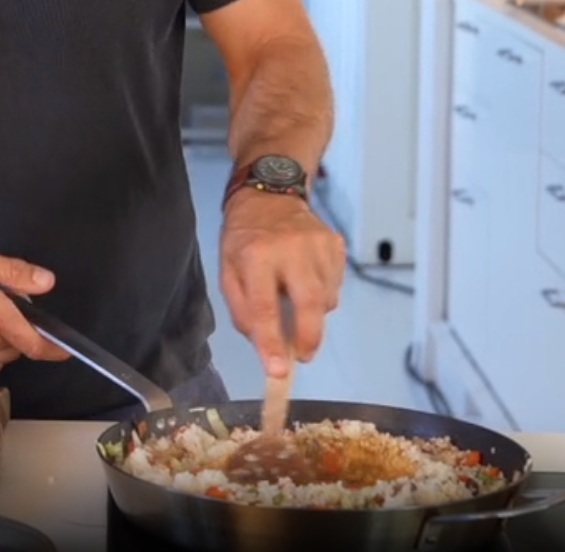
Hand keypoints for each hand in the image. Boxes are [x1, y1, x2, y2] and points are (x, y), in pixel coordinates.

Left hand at [219, 190, 344, 378]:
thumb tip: (265, 345)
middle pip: (309, 302)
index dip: (272, 342)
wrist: (270, 194)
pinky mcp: (336, 244)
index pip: (265, 306)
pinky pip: (335, 284)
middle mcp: (291, 248)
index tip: (278, 371)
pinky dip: (324, 295)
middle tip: (303, 355)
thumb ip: (243, 309)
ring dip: (314, 313)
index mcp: (256, 255)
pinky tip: (307, 282)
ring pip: (326, 297)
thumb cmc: (244, 237)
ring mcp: (319, 244)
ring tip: (296, 301)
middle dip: (309, 336)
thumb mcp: (228, 270)